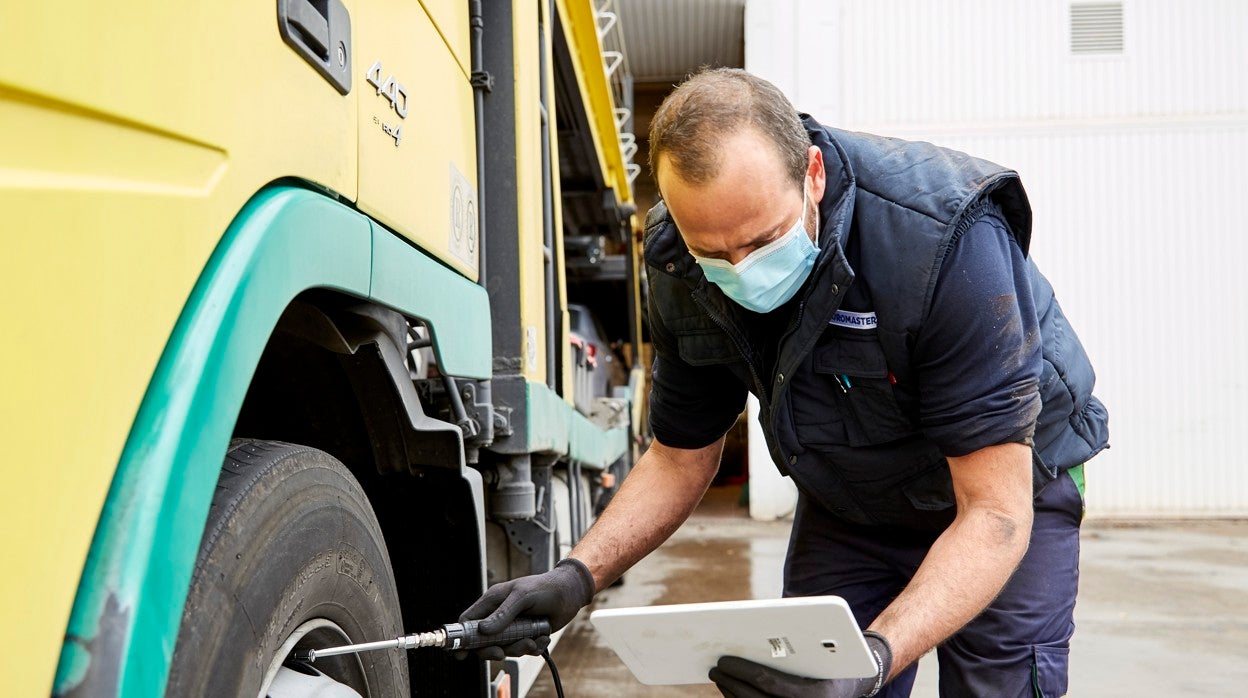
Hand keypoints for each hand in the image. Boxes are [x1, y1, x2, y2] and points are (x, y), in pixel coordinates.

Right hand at [455, 558, 596, 659]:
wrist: (571, 592)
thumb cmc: (546, 587)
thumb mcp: (522, 596)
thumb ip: (503, 613)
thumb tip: (483, 630)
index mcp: (493, 601)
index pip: (469, 620)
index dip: (462, 637)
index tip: (462, 653)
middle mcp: (500, 615)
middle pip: (484, 641)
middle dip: (493, 649)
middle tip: (501, 653)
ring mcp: (513, 626)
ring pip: (505, 648)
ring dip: (519, 648)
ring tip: (533, 641)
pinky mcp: (527, 634)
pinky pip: (523, 650)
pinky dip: (533, 647)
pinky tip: (542, 637)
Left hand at [709, 631, 891, 697]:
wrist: (857, 677)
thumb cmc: (838, 651)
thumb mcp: (825, 642)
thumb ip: (797, 635)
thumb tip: (759, 622)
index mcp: (820, 693)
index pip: (772, 684)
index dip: (744, 672)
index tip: (724, 659)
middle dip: (732, 683)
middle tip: (715, 666)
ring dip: (733, 694)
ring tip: (719, 675)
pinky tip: (731, 688)